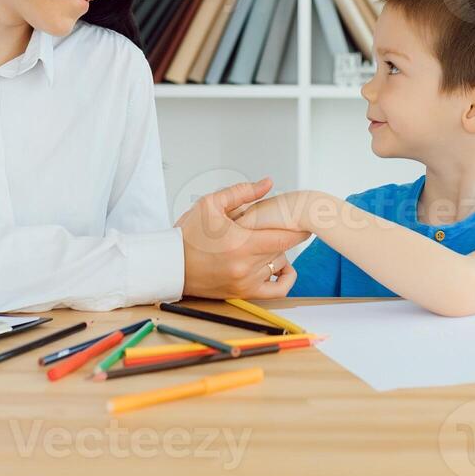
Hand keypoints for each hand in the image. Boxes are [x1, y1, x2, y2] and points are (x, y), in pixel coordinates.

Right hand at [176, 178, 305, 299]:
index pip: (285, 237)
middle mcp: (246, 266)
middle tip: (278, 224)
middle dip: (282, 235)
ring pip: (279, 264)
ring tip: (266, 240)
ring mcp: (246, 282)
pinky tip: (280, 266)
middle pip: (282, 248)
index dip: (299, 228)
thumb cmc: (188, 235)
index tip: (304, 220)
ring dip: (278, 252)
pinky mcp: (243, 293)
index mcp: (241, 243)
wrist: (170, 264)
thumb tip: (267, 183)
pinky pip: (277, 290)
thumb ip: (242, 192)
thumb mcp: (211, 204)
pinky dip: (285, 278)